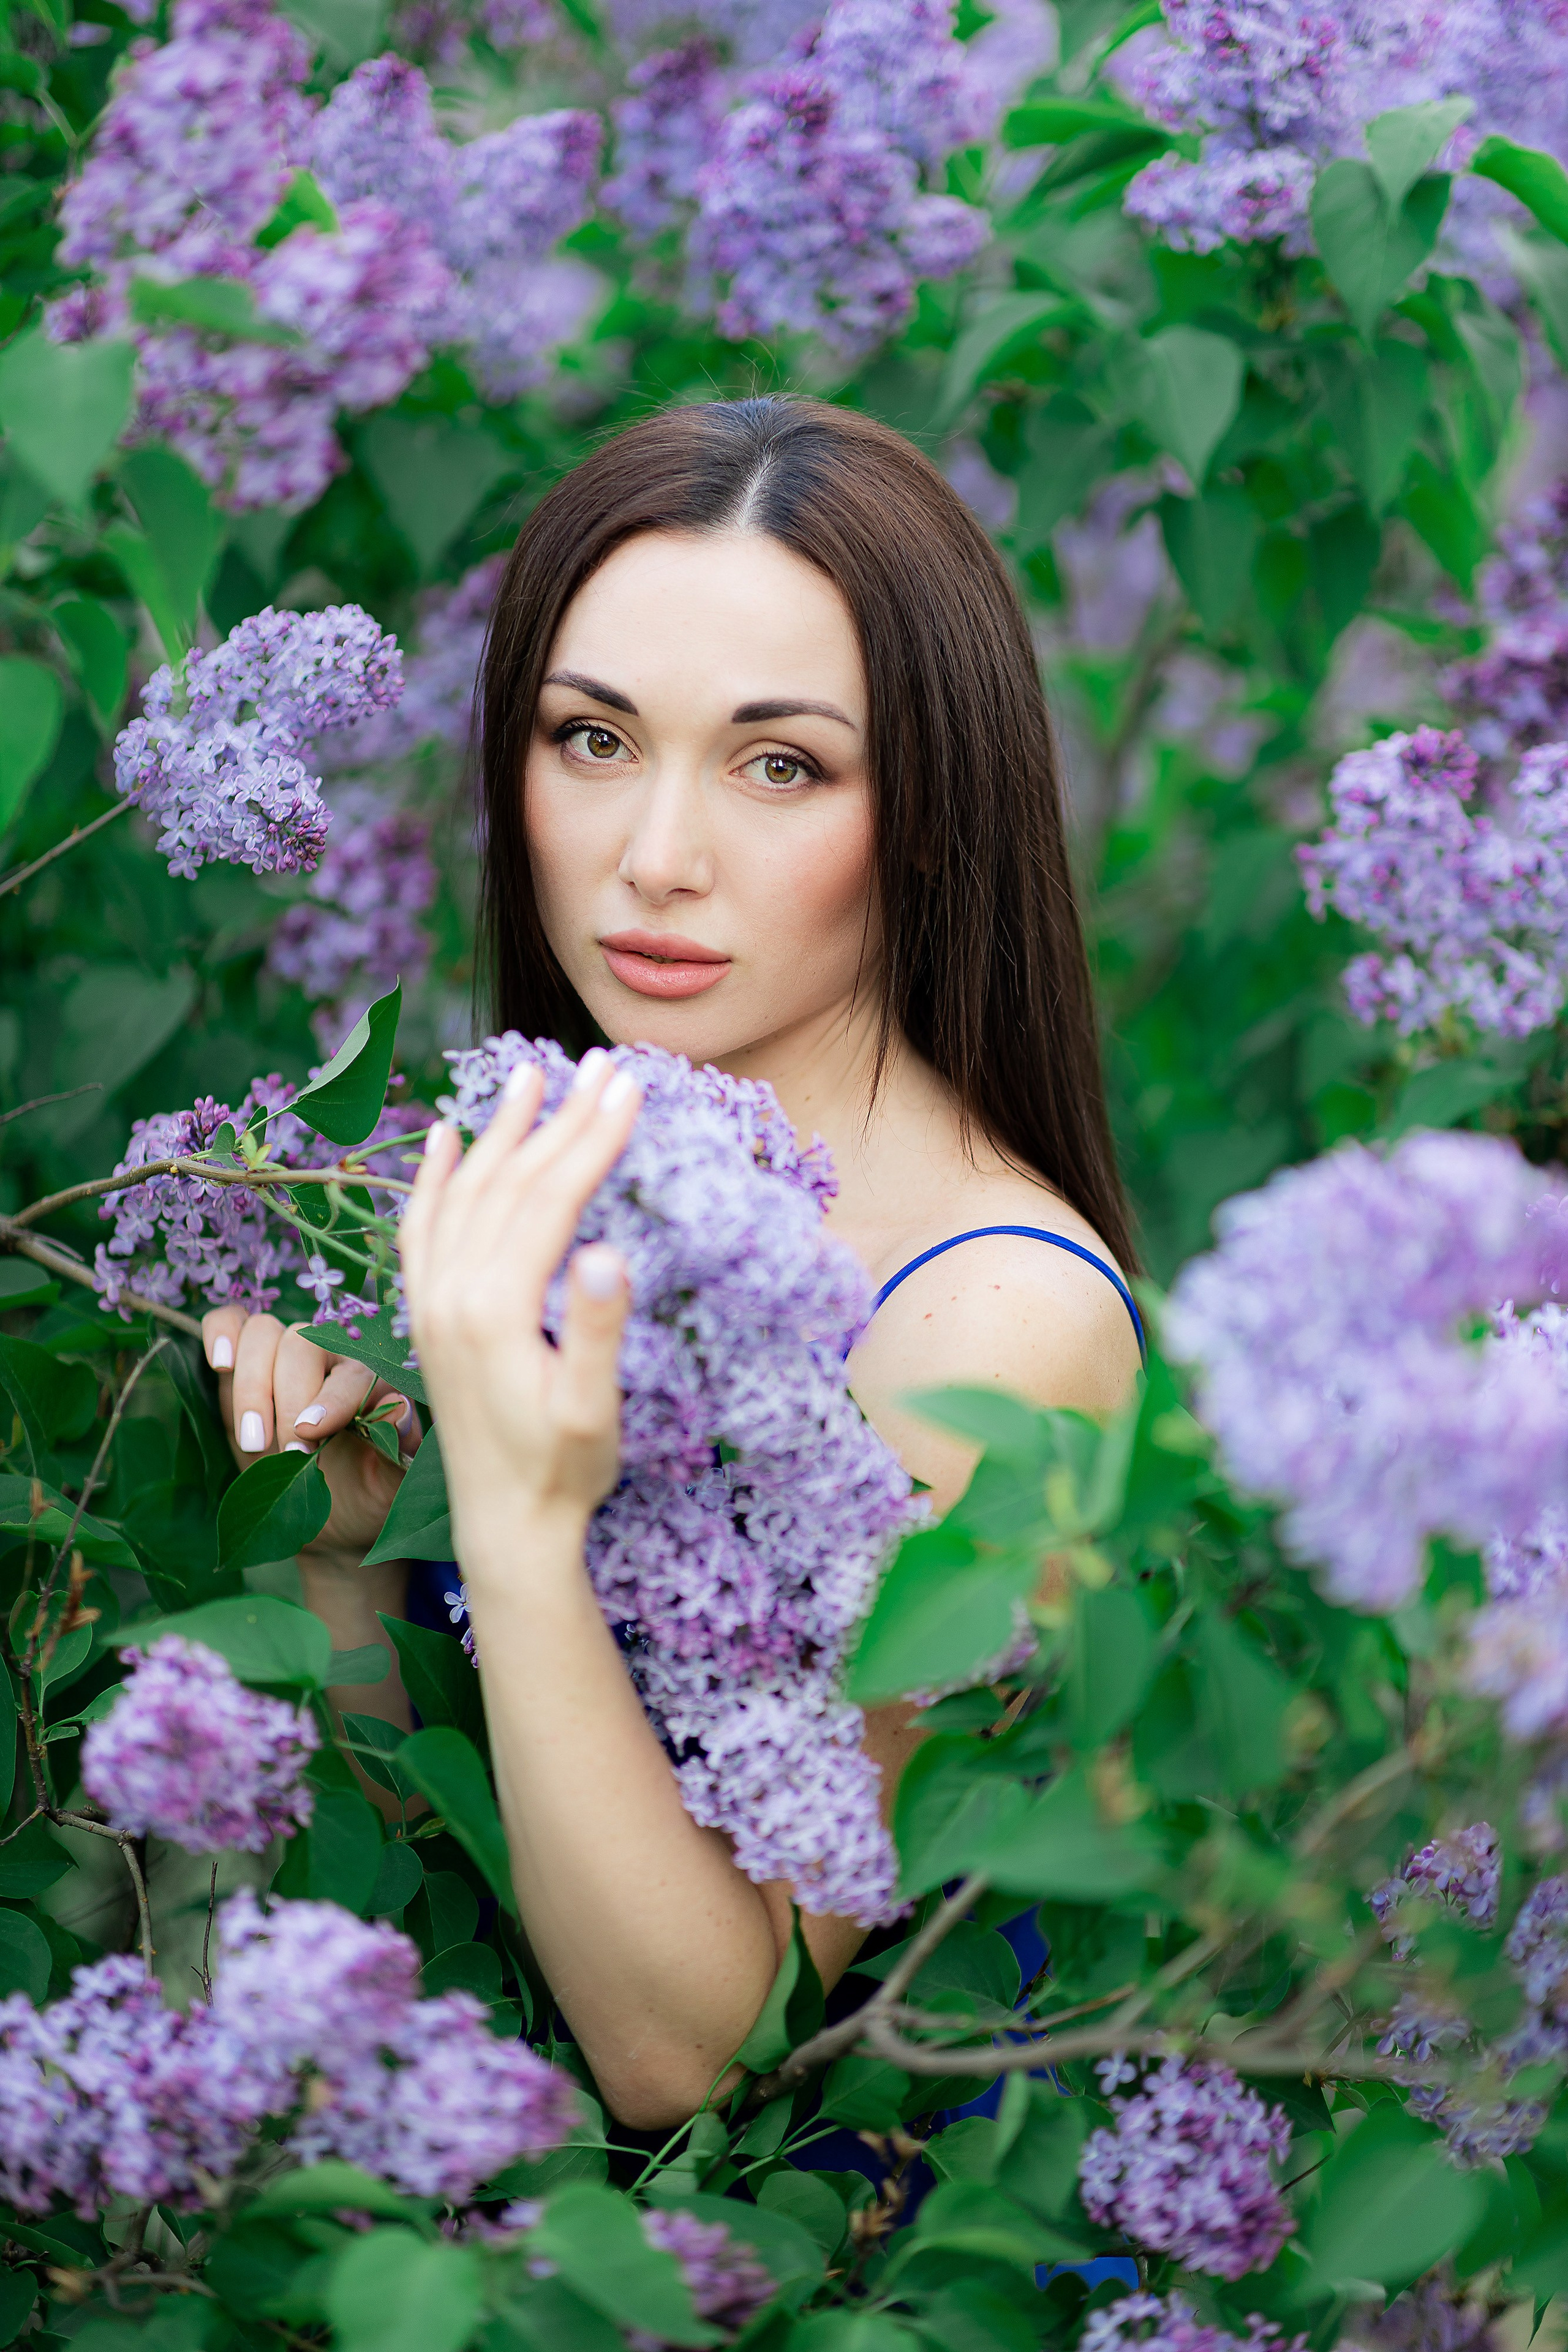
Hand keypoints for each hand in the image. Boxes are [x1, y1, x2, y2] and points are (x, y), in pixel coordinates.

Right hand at [200, 1307, 419, 1567]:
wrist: (325, 1515)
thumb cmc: (362, 1494)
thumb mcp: (387, 1488)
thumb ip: (401, 1451)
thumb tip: (399, 1410)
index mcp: (373, 1379)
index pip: (355, 1372)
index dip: (333, 1398)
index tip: (311, 1433)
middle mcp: (330, 1356)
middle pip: (303, 1346)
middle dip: (288, 1399)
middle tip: (286, 1454)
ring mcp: (283, 1353)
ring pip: (263, 1333)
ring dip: (252, 1385)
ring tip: (253, 1440)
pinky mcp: (244, 1359)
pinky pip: (230, 1321)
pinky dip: (220, 1333)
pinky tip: (220, 1365)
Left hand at [397, 1048, 639, 1561]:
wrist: (505, 1527)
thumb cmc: (564, 1472)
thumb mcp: (593, 1409)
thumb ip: (597, 1330)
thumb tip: (608, 1252)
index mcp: (496, 1309)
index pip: (550, 1198)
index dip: (592, 1138)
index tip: (630, 1087)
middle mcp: (452, 1294)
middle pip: (510, 1182)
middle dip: (559, 1118)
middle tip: (601, 1065)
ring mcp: (432, 1303)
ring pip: (464, 1194)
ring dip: (500, 1131)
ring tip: (529, 1077)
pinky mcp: (426, 1317)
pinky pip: (419, 1229)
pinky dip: (431, 1178)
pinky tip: (446, 1138)